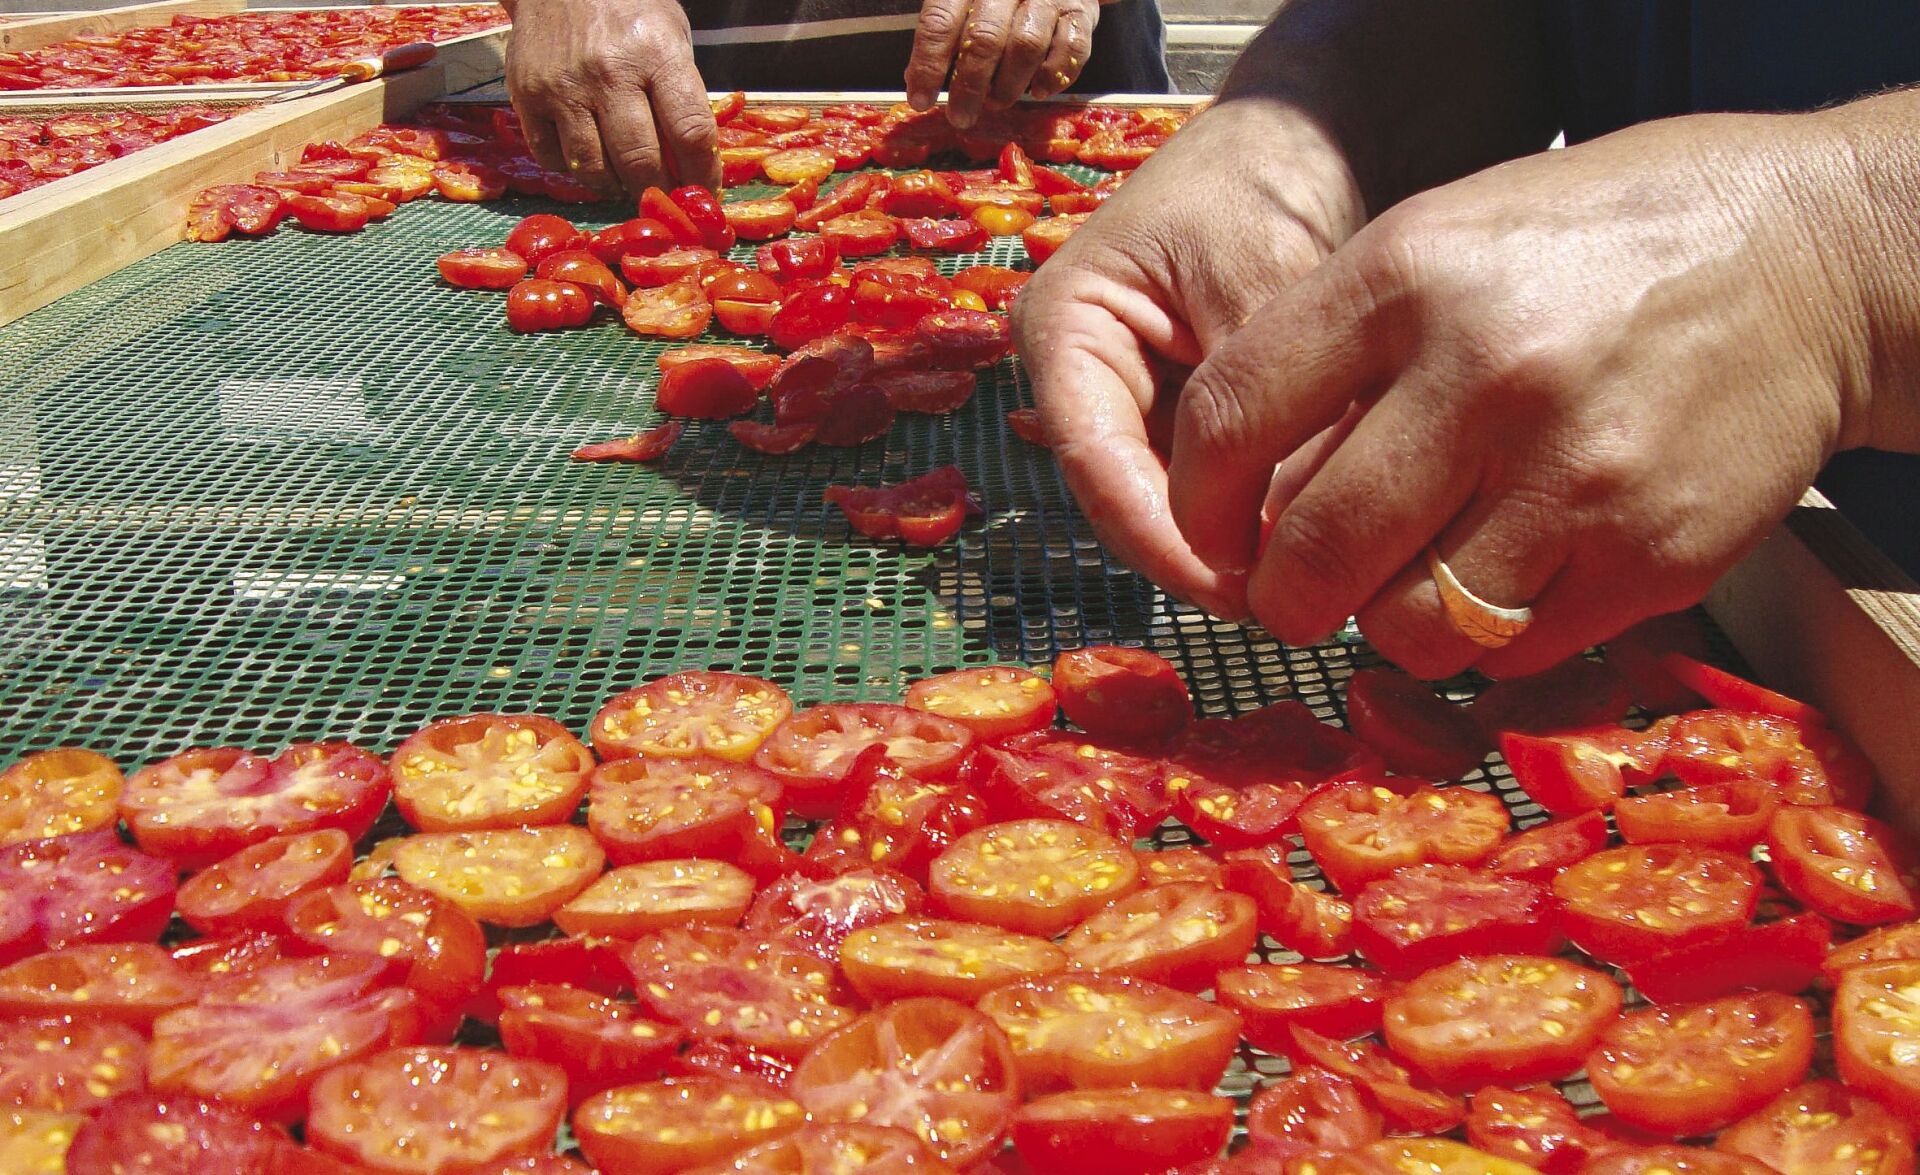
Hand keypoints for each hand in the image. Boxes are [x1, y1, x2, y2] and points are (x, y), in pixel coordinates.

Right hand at [502, 0, 720, 194]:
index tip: (703, 191)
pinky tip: (589, 158)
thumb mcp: (671, 35)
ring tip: (625, 180)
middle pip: (640, 161)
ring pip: (593, 169)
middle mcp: (609, 73)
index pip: (690, 133)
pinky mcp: (528, 96)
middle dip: (657, 189)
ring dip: (615, 186)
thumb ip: (681, 93)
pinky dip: (573, 170)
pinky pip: (552, 158)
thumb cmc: (626, 8)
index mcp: (657, 54)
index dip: (702, 174)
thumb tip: (689, 160)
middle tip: (663, 193)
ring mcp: (565, 87)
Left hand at [906, 0, 1098, 129]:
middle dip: (969, 86)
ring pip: (1026, 46)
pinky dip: (1052, 76)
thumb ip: (944, 34)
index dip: (927, 64)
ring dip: (1009, 85)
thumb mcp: (965, 2)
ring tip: (997, 101)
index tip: (920, 100)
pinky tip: (1038, 90)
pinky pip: (1071, 49)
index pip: (940, 22)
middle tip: (960, 116)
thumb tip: (917, 81)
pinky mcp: (1081, 11)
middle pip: (984, 39)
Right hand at [1011, 100, 1369, 617]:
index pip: (1094, 458)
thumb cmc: (1264, 175)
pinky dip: (1258, 513)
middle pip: (1127, 494)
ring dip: (1231, 542)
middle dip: (1199, 551)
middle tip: (1281, 604)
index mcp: (1063, 327)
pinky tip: (1310, 542)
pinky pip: (1217, 484)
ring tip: (1304, 583)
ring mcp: (1135, 400)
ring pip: (1173, 500)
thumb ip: (1267, 401)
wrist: (1307, 135)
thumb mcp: (1264, 276)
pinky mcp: (1189, 417)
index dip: (1157, 537)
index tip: (1231, 590)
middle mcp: (1085, 374)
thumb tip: (1291, 535)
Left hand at [1165, 111, 1880, 678]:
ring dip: (1384, 622)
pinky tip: (1504, 572)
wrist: (1812, 260)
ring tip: (1412, 575)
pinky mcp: (1649, 559)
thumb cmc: (1602, 245)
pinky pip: (1509, 649)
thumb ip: (1336, 343)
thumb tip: (1238, 481)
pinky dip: (1483, 633)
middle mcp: (1486, 376)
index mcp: (1408, 277)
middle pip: (1311, 552)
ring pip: (1406, 627)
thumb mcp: (1445, 235)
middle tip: (1296, 589)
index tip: (1207, 530)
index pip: (1233, 420)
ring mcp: (1576, 476)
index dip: (1194, 502)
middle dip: (1282, 594)